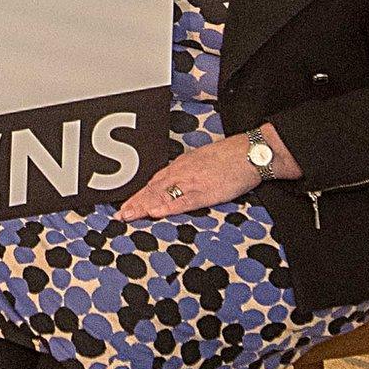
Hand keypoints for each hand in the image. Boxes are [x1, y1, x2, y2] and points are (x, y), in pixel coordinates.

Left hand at [116, 135, 262, 221]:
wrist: (249, 152)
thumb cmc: (229, 157)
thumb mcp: (201, 161)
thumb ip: (186, 173)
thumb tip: (175, 183)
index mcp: (181, 167)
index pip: (154, 183)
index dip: (138, 196)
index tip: (125, 206)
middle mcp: (181, 173)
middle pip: (153, 190)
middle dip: (135, 203)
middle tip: (119, 215)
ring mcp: (192, 183)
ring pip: (162, 195)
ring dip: (144, 206)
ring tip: (129, 216)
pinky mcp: (206, 192)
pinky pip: (183, 201)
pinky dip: (168, 207)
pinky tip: (156, 213)